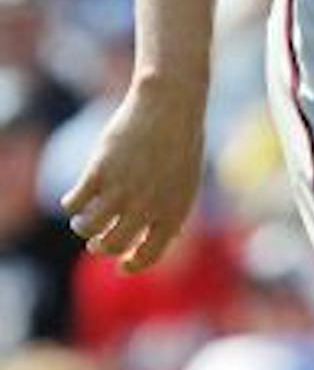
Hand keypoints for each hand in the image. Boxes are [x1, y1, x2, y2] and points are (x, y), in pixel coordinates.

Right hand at [60, 75, 206, 273]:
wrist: (170, 105)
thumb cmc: (181, 142)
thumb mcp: (186, 180)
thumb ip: (172, 211)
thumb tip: (163, 239)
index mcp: (172, 211)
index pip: (148, 255)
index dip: (132, 264)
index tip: (121, 264)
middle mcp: (146, 206)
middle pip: (111, 246)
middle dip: (101, 247)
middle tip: (96, 242)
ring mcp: (121, 189)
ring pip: (87, 228)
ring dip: (82, 228)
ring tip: (84, 220)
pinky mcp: (99, 172)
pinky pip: (74, 204)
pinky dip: (71, 204)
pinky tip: (74, 198)